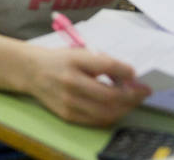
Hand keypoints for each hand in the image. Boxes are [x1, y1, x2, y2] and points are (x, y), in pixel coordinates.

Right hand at [26, 46, 150, 126]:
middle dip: (132, 95)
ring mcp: (69, 102)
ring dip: (125, 107)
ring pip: (107, 112)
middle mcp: (70, 82)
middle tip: (143, 91)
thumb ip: (102, 63)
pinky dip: (112, 114)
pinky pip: (97, 120)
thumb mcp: (79, 53)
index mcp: (74, 60)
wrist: (31, 71)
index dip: (126, 72)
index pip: (107, 66)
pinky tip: (117, 107)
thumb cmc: (60, 60)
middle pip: (110, 95)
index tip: (136, 75)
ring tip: (132, 100)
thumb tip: (128, 77)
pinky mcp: (68, 115)